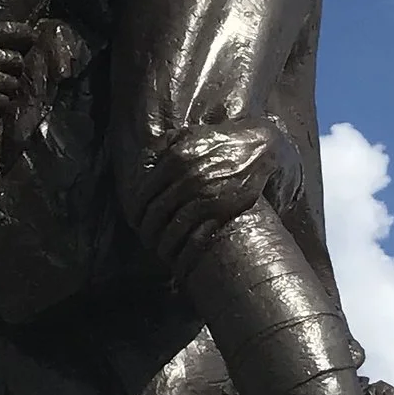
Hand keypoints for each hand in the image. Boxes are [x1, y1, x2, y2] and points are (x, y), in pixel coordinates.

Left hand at [132, 120, 289, 281]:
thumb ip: (162, 146)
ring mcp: (204, 196)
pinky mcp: (221, 210)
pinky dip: (185, 253)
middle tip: (147, 240)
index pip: (143, 194)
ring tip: (162, 253)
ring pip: (173, 230)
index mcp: (173, 159)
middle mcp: (186, 178)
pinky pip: (197, 238)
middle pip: (155, 215)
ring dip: (164, 246)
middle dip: (147, 232)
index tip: (134, 223)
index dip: (135, 213)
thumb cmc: (220, 141)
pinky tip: (180, 259)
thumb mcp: (187, 135)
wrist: (258, 147)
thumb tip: (142, 164)